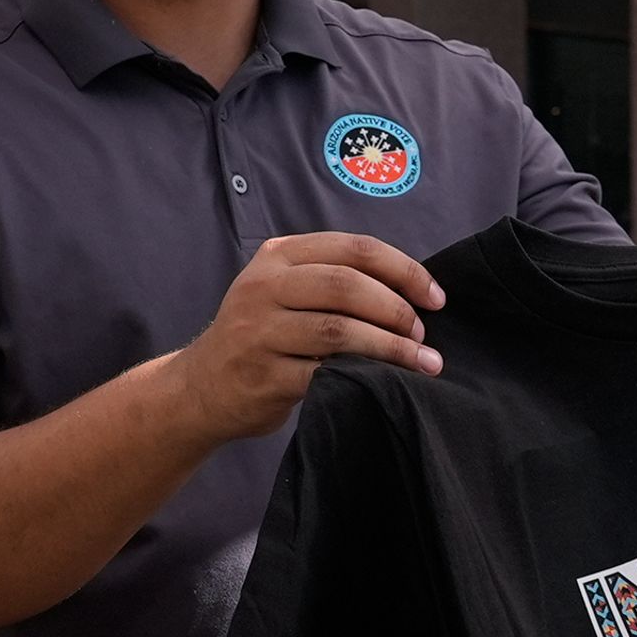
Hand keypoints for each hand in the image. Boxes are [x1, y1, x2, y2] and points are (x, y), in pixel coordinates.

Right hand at [182, 232, 445, 441]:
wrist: (201, 388)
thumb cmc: (262, 337)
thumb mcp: (284, 291)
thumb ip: (333, 280)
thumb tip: (414, 291)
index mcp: (278, 256)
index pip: (354, 249)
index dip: (404, 270)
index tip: (435, 297)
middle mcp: (264, 287)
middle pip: (347, 285)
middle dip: (397, 309)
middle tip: (422, 334)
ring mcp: (259, 332)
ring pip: (338, 330)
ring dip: (390, 347)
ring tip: (421, 361)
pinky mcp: (263, 376)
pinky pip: (324, 373)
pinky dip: (363, 376)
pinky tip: (385, 383)